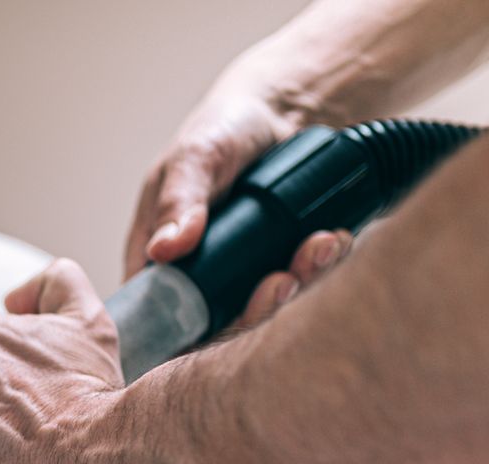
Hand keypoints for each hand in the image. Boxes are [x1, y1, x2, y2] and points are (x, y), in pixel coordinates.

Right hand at [126, 85, 353, 326]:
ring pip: (265, 306)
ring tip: (319, 247)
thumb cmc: (223, 128)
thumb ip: (178, 203)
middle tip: (282, 281)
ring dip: (297, 283)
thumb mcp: (194, 158)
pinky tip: (333, 239)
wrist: (282, 107)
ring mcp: (241, 273)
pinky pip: (302, 280)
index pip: (159, 315)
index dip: (187, 332)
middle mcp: (197, 274)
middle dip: (257, 308)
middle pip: (219, 323)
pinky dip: (321, 264)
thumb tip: (163, 250)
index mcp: (156, 258)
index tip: (224, 319)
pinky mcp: (281, 262)